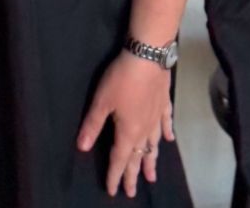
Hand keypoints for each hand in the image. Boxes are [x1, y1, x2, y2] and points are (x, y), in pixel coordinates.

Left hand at [77, 50, 174, 197]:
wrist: (148, 57)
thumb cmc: (122, 79)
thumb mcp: (101, 101)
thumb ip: (92, 125)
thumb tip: (81, 148)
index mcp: (128, 132)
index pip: (120, 159)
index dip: (115, 176)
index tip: (112, 191)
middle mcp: (145, 130)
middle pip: (138, 157)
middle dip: (133, 175)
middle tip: (131, 192)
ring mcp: (157, 117)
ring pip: (154, 145)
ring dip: (151, 161)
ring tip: (151, 176)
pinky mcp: (164, 103)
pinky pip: (166, 123)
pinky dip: (167, 133)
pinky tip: (168, 139)